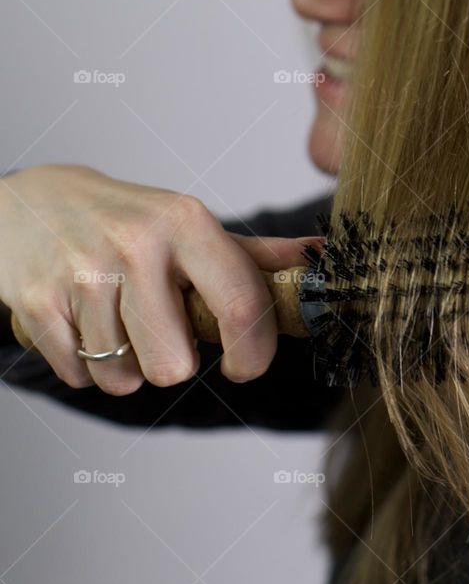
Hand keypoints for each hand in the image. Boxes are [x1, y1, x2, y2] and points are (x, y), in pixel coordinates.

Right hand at [0, 165, 308, 394]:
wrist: (33, 204)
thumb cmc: (128, 222)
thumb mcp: (192, 226)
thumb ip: (255, 255)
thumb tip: (320, 259)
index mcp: (187, 223)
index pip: (241, 304)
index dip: (252, 353)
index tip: (242, 366)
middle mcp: (137, 244)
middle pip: (174, 365)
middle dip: (171, 361)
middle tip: (161, 327)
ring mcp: (82, 273)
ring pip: (124, 379)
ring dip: (126, 366)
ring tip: (119, 322)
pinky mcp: (37, 303)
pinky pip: (79, 377)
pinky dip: (86, 366)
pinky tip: (85, 324)